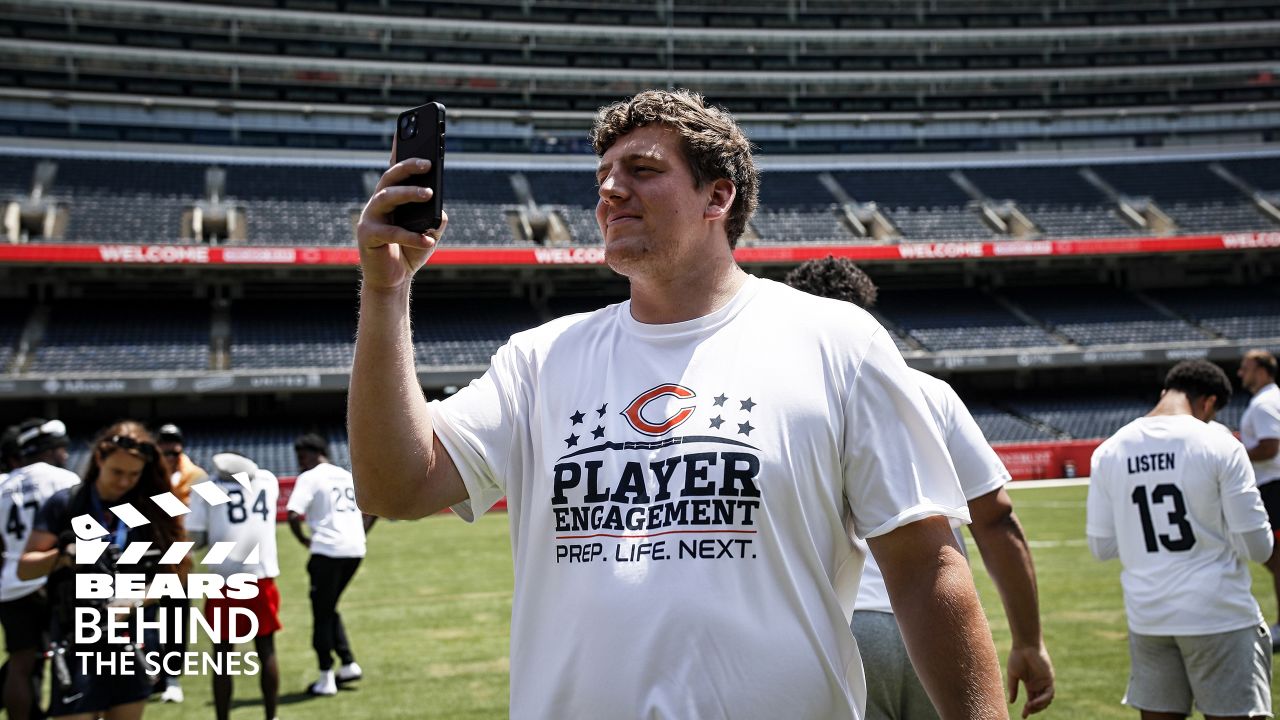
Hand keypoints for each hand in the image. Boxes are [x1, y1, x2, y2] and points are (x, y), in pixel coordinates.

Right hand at [356, 144, 448, 290]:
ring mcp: (370, 218)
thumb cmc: (410, 251)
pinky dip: (412, 236)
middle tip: (429, 163)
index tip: (406, 129)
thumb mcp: (429, 231)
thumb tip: (438, 208)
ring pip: (387, 197)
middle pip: (390, 177)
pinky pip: (391, 232)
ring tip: (429, 193)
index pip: (396, 169)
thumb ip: (435, 216)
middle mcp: (378, 203)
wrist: (393, 280)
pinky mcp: (367, 236)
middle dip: (409, 166)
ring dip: (409, 193)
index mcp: (392, 198)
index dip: (399, 149)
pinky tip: (429, 239)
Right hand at [1007, 643, 1054, 716]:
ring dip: (1039, 706)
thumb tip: (1011, 702)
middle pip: (1039, 703)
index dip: (1028, 710)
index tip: (1023, 716)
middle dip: (1034, 709)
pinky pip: (1049, 693)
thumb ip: (1013, 688)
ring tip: (1030, 706)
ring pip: (1046, 700)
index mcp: (1030, 684)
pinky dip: (1043, 699)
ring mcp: (1045, 682)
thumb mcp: (1013, 675)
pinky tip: (1035, 701)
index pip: (1031, 701)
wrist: (1025, 645)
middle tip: (1027, 711)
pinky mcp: (1050, 678)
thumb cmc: (1017, 657)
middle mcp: (1039, 685)